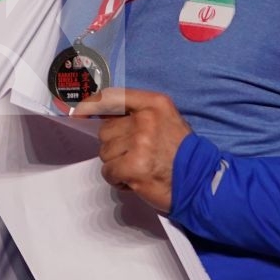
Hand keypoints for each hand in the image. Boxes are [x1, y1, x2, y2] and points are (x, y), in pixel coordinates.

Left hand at [72, 87, 190, 213]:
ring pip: (105, 153)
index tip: (78, 114)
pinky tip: (134, 180)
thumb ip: (137, 114)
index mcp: (155, 103)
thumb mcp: (165, 120)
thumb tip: (100, 115)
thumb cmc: (181, 153)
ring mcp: (140, 142)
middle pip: (105, 130)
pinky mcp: (134, 166)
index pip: (112, 97)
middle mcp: (145, 119)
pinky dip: (117, 179)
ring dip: (117, 164)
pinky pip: (108, 171)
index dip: (91, 105)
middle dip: (115, 146)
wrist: (201, 182)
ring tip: (139, 168)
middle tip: (136, 155)